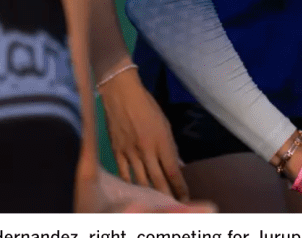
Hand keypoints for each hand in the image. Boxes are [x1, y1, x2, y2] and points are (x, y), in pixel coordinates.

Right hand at [99, 68, 188, 200]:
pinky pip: (124, 174)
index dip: (180, 187)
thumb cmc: (147, 106)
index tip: (185, 198)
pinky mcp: (116, 152)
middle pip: (158, 180)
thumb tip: (177, 165)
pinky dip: (130, 185)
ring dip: (150, 195)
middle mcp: (146, 150)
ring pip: (141, 181)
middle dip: (167, 196)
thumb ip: (170, 146)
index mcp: (162, 142)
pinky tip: (135, 194)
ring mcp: (130, 152)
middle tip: (174, 207)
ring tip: (157, 206)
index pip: (173, 171)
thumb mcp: (164, 124)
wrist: (121, 94)